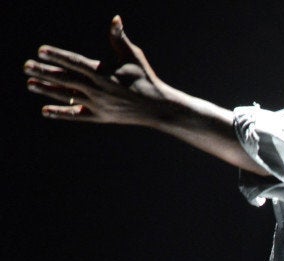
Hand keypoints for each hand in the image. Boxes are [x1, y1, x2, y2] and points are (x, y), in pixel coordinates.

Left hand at [24, 15, 177, 127]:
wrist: (156, 106)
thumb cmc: (145, 77)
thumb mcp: (133, 55)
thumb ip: (119, 38)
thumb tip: (115, 20)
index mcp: (103, 73)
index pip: (75, 62)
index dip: (57, 56)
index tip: (41, 51)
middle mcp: (97, 89)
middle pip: (66, 79)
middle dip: (44, 72)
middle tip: (26, 66)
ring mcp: (97, 104)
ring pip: (67, 96)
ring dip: (47, 90)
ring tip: (30, 84)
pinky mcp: (100, 116)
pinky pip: (76, 115)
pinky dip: (60, 113)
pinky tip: (45, 110)